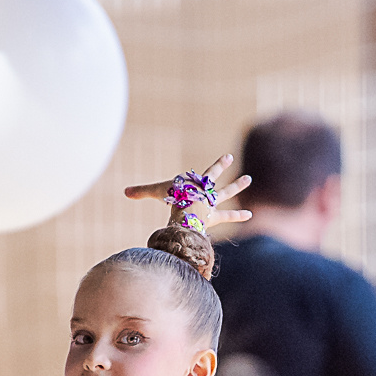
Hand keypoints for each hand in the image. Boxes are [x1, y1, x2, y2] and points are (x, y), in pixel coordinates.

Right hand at [124, 154, 252, 230]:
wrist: (186, 209)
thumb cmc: (172, 198)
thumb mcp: (156, 192)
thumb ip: (142, 191)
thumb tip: (124, 192)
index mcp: (195, 184)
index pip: (204, 173)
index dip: (213, 167)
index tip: (225, 158)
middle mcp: (206, 192)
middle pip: (217, 180)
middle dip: (226, 172)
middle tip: (237, 164)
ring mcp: (212, 204)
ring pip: (227, 194)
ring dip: (238, 186)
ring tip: (248, 179)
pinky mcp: (215, 216)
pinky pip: (228, 216)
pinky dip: (238, 216)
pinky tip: (250, 215)